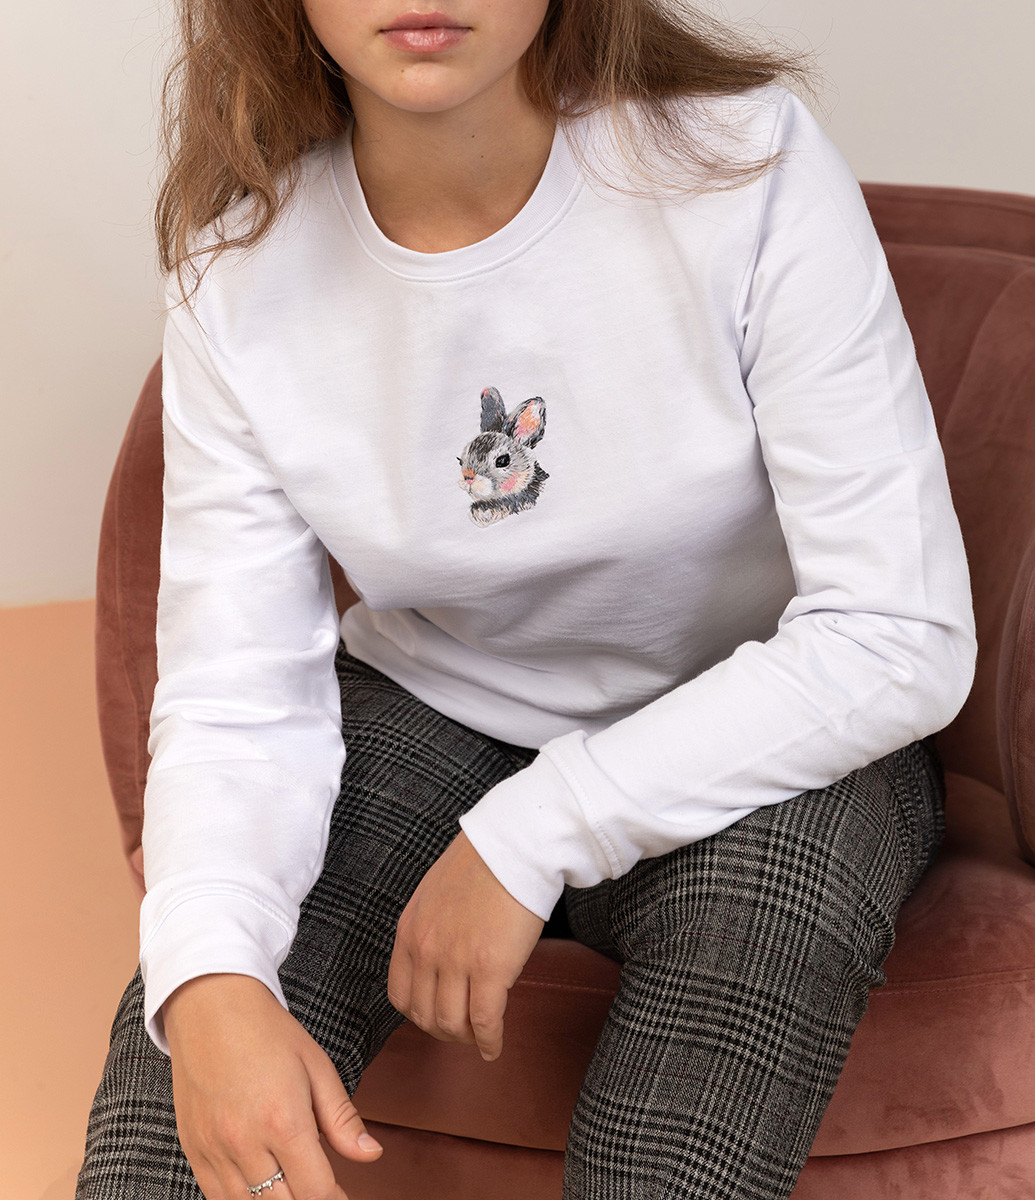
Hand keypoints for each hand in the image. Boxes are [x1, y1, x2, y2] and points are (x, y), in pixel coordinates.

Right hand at [163, 974, 382, 1199]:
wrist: (211, 1007)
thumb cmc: (267, 1032)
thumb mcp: (316, 1067)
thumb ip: (343, 1118)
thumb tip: (372, 1154)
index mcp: (283, 1120)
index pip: (315, 1192)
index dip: (334, 1199)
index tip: (343, 1194)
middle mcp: (245, 1142)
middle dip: (308, 1199)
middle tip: (321, 1186)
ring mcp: (214, 1149)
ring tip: (294, 1183)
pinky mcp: (193, 1149)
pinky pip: (218, 1197)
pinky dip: (243, 1199)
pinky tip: (260, 1184)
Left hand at [387, 830, 544, 1061]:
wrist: (513, 846)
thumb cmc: (482, 863)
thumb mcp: (435, 895)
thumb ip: (430, 929)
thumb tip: (440, 960)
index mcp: (409, 931)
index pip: (399, 994)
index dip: (419, 1014)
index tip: (436, 1016)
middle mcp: (426, 950)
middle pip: (423, 1015)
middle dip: (443, 1031)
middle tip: (462, 1031)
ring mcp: (456, 961)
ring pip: (451, 1024)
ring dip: (465, 1038)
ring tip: (480, 1037)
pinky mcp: (491, 968)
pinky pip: (485, 1021)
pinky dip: (489, 1042)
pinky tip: (495, 1046)